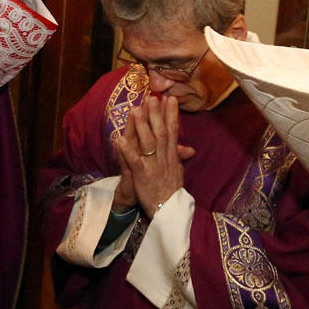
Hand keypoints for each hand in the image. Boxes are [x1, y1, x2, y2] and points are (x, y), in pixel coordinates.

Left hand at [115, 94, 193, 216]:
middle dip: (157, 114)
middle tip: (153, 96)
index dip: (171, 114)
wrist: (168, 212)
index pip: (172, 131)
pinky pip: (134, 161)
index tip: (170, 98)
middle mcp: (164, 158)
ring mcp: (153, 166)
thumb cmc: (171, 191)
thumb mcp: (178, 172)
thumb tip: (189, 148)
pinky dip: (126, 150)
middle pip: (161, 132)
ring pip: (148, 143)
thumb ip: (180, 157)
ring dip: (141, 126)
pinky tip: (119, 139)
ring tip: (136, 109)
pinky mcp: (142, 176)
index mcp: (172, 156)